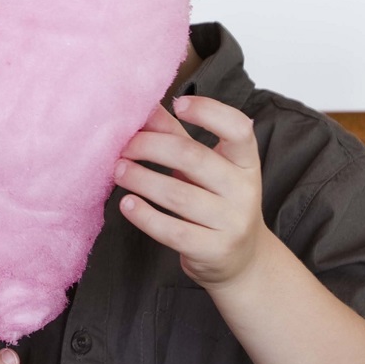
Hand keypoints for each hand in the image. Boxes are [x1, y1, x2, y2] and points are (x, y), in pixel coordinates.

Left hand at [115, 96, 266, 288]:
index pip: (238, 128)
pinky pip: (173, 231)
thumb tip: (145, 107)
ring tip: (118, 171)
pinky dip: (145, 216)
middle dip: (151, 147)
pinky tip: (127, 204)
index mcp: (246, 162)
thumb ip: (176, 136)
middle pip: (194, 158)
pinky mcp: (214, 250)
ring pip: (178, 195)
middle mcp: (245, 190)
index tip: (178, 103)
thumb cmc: (216, 202)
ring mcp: (232, 222)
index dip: (209, 111)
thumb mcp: (205, 167)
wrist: (241, 260)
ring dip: (141, 179)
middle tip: (124, 147)